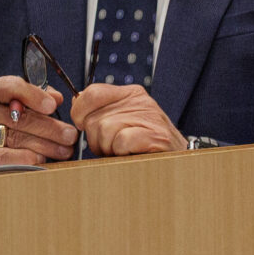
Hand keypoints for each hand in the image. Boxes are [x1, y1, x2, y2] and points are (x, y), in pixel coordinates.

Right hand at [0, 75, 75, 169]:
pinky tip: (40, 159)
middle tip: (70, 135)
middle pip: (17, 117)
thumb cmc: (3, 124)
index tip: (53, 106)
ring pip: (14, 138)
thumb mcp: (17, 105)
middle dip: (49, 127)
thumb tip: (57, 98)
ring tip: (63, 150)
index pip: (11, 86)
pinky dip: (24, 158)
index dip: (34, 95)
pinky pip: (2, 157)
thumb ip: (36, 97)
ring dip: (44, 145)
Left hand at [69, 82, 185, 156]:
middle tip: (113, 146)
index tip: (84, 126)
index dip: (80, 113)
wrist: (177, 162)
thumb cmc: (144, 145)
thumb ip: (100, 111)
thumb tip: (76, 104)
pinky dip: (122, 152)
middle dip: (96, 139)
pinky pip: (122, 140)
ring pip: (105, 130)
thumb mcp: (121, 121)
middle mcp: (140, 101)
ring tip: (123, 151)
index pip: (91, 93)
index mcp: (130, 94)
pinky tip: (132, 153)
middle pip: (94, 118)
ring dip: (108, 148)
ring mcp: (150, 117)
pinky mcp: (156, 136)